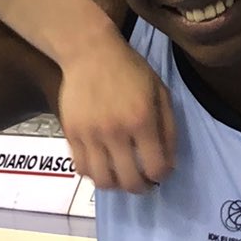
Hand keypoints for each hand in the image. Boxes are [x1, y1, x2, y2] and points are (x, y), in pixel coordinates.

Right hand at [56, 22, 177, 192]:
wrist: (90, 52)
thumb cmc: (131, 70)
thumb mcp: (160, 92)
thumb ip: (168, 129)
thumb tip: (169, 164)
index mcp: (142, 120)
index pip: (156, 168)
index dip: (162, 176)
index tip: (161, 171)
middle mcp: (116, 131)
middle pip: (129, 181)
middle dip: (140, 188)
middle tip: (143, 182)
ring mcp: (91, 134)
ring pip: (102, 181)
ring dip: (115, 184)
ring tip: (121, 175)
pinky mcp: (71, 134)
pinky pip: (81, 168)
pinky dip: (93, 173)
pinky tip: (102, 164)